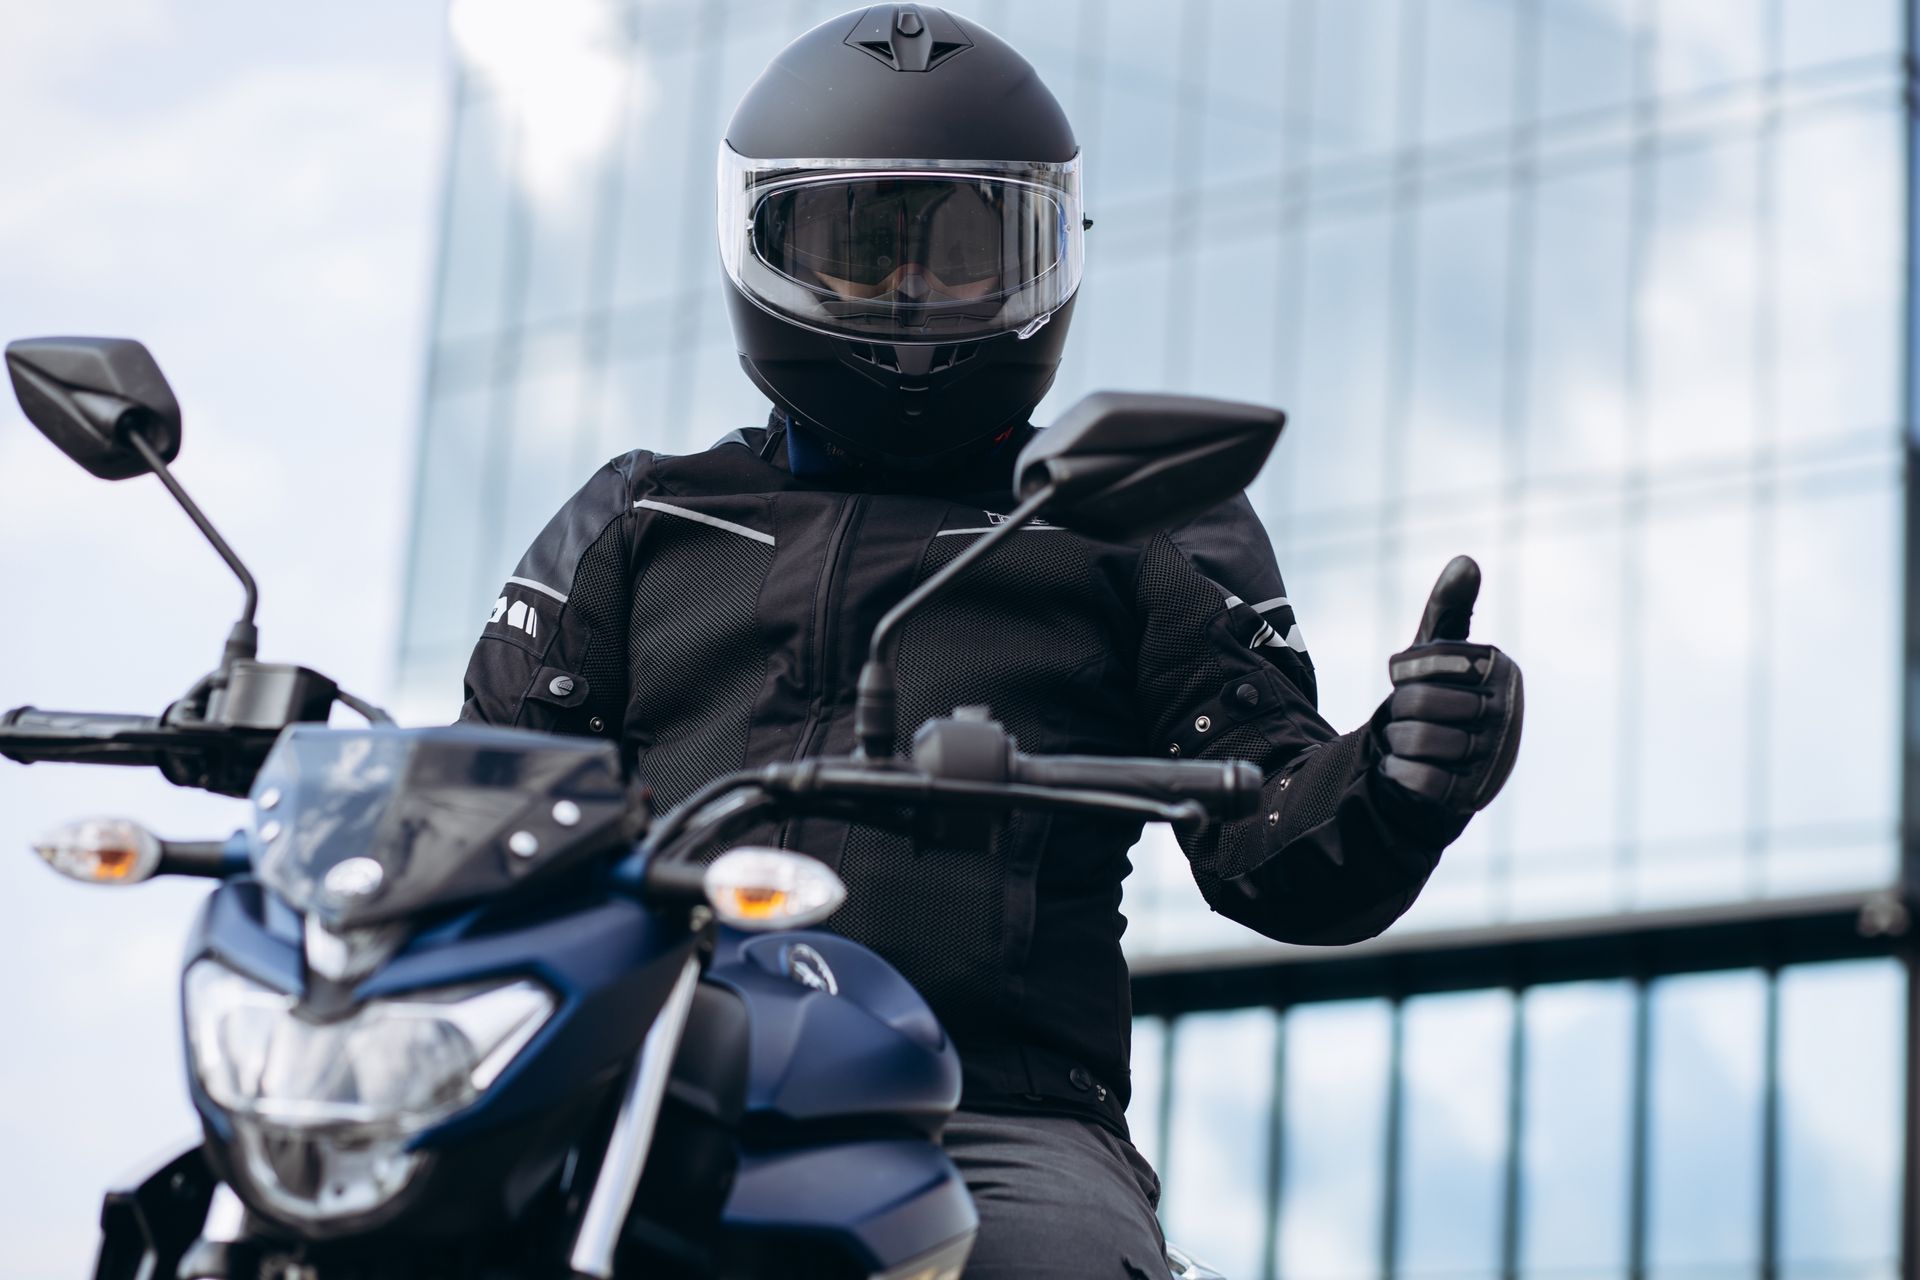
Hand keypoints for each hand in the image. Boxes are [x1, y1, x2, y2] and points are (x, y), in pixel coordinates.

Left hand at [1377, 556, 1523, 814]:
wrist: (1435, 763)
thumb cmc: (1438, 694)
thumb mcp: (1437, 650)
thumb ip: (1449, 607)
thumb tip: (1465, 561)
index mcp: (1502, 671)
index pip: (1428, 663)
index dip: (1406, 672)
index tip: (1411, 679)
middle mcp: (1508, 714)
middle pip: (1417, 703)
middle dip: (1399, 711)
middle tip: (1411, 718)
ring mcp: (1493, 758)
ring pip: (1415, 740)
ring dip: (1398, 743)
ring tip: (1413, 744)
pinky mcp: (1470, 797)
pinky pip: (1418, 778)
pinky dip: (1400, 773)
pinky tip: (1410, 770)